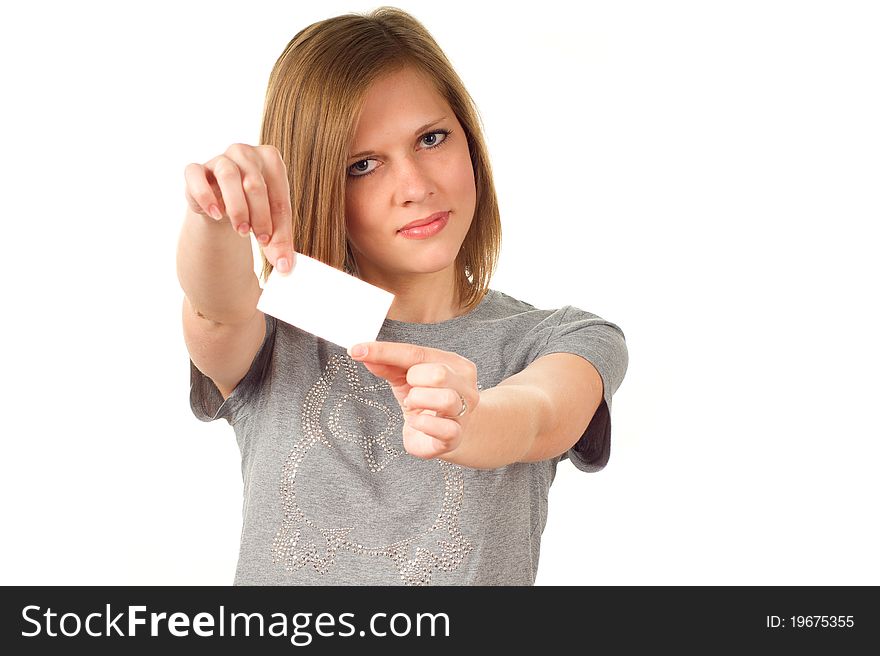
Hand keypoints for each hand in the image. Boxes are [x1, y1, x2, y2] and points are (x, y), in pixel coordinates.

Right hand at [184, 143, 296, 274]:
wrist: (223, 207)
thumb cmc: (254, 210)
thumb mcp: (270, 225)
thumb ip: (278, 243)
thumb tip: (285, 267)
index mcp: (271, 160)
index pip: (279, 195)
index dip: (279, 224)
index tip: (275, 249)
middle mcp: (245, 153)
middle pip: (255, 183)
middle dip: (260, 216)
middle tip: (261, 241)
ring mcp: (219, 159)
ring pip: (228, 175)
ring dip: (237, 207)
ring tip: (242, 230)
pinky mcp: (196, 170)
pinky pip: (196, 175)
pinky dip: (205, 195)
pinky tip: (216, 214)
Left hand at [348, 341, 479, 459]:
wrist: (446, 434)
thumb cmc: (426, 400)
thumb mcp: (404, 379)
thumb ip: (387, 365)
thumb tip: (362, 353)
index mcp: (453, 363)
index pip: (417, 353)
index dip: (385, 351)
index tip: (356, 350)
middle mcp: (464, 385)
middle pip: (437, 373)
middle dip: (414, 381)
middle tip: (409, 392)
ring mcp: (463, 411)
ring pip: (445, 398)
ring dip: (418, 401)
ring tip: (413, 406)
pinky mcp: (455, 436)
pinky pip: (444, 428)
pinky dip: (423, 424)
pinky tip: (416, 422)